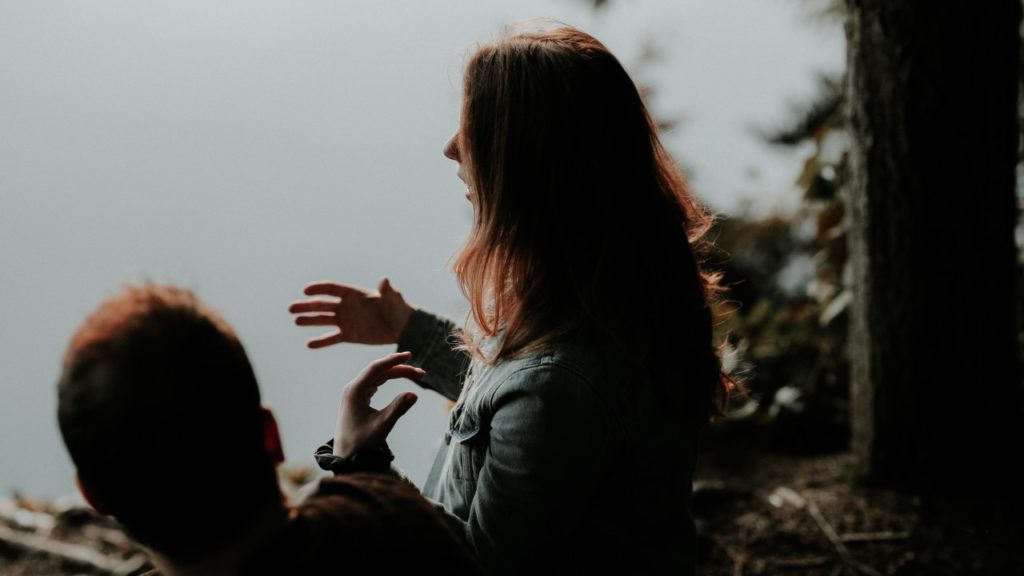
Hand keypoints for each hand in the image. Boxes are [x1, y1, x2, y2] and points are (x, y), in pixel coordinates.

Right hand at [289, 277, 415, 347]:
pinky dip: (321, 341)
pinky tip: (309, 344)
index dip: (319, 289)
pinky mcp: (348, 335)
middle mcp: (346, 306)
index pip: (332, 288)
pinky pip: (332, 338)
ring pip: (324, 320)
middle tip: (291, 308)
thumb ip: (387, 291)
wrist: (402, 327)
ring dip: (309, 320)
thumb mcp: (393, 299)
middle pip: (322, 304)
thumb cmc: (398, 309)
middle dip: (307, 306)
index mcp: (354, 294)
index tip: (306, 291)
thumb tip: (385, 280)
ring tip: (296, 321)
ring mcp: (346, 320)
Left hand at [335, 352, 422, 456]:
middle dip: (400, 369)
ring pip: (378, 376)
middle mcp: (353, 388)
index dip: (393, 360)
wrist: (346, 456)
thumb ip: (398, 408)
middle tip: (421, 374)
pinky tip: (399, 377)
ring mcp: (355, 393)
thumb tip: (414, 394)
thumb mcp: (382, 425)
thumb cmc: (361, 443)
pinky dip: (389, 379)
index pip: (376, 368)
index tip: (409, 355)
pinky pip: (375, 383)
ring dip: (396, 373)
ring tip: (416, 375)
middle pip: (379, 370)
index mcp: (354, 391)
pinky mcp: (358, 399)